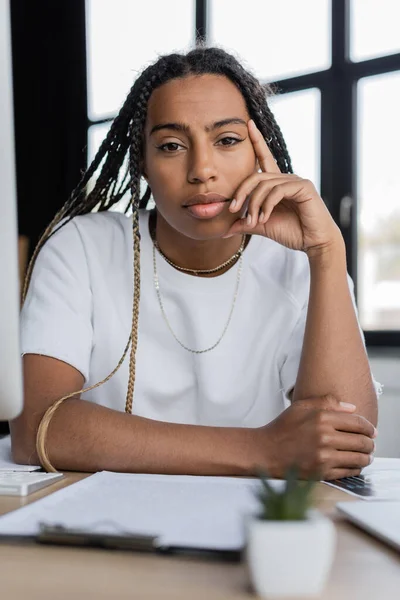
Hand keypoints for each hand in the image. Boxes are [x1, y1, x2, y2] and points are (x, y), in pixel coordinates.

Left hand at [224, 120, 341, 252]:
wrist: (314, 242)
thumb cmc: (292, 232)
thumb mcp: (263, 225)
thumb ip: (246, 223)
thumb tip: (225, 229)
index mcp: (277, 184)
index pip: (264, 158)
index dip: (257, 141)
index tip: (248, 124)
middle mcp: (286, 178)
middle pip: (256, 176)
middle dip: (242, 192)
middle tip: (233, 210)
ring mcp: (296, 181)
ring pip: (265, 185)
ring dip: (255, 204)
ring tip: (253, 221)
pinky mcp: (303, 187)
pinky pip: (277, 191)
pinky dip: (267, 205)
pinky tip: (265, 218)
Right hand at [254, 395, 375, 479]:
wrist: (266, 451)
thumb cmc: (283, 427)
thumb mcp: (301, 407)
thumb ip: (327, 402)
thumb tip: (352, 408)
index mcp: (322, 418)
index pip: (358, 423)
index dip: (369, 428)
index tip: (372, 431)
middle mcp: (324, 437)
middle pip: (362, 441)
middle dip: (370, 444)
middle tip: (370, 445)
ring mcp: (323, 456)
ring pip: (358, 458)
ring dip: (366, 458)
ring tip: (365, 456)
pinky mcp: (321, 472)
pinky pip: (348, 471)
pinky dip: (355, 468)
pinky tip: (353, 464)